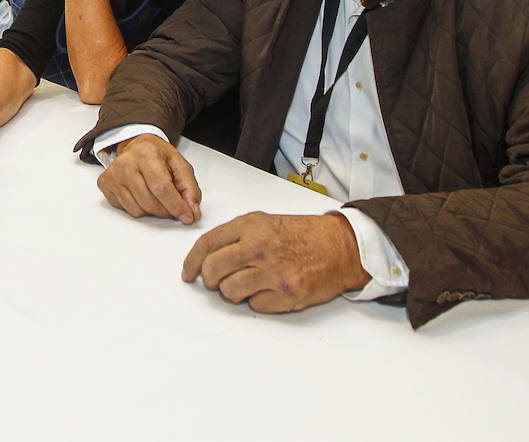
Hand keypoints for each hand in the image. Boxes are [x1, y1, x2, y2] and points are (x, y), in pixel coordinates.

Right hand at [96, 134, 200, 223]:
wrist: (135, 145)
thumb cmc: (157, 155)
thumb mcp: (179, 164)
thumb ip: (190, 188)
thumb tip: (191, 212)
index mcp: (145, 153)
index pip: (161, 188)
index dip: (176, 206)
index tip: (187, 216)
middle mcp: (125, 163)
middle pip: (150, 203)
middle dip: (167, 211)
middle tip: (173, 206)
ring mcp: (113, 175)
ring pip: (138, 210)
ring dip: (153, 211)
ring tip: (156, 196)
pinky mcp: (105, 184)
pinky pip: (127, 210)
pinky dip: (140, 208)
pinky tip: (142, 194)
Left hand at [181, 212, 370, 311]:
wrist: (339, 247)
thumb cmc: (301, 235)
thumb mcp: (264, 222)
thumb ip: (235, 237)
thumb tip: (206, 259)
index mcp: (250, 226)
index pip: (207, 245)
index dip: (192, 262)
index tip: (188, 273)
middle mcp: (259, 247)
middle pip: (213, 270)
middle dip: (210, 280)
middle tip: (218, 281)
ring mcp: (273, 272)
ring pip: (229, 291)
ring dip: (233, 292)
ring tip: (250, 283)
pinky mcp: (286, 293)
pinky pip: (254, 305)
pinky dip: (257, 301)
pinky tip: (270, 289)